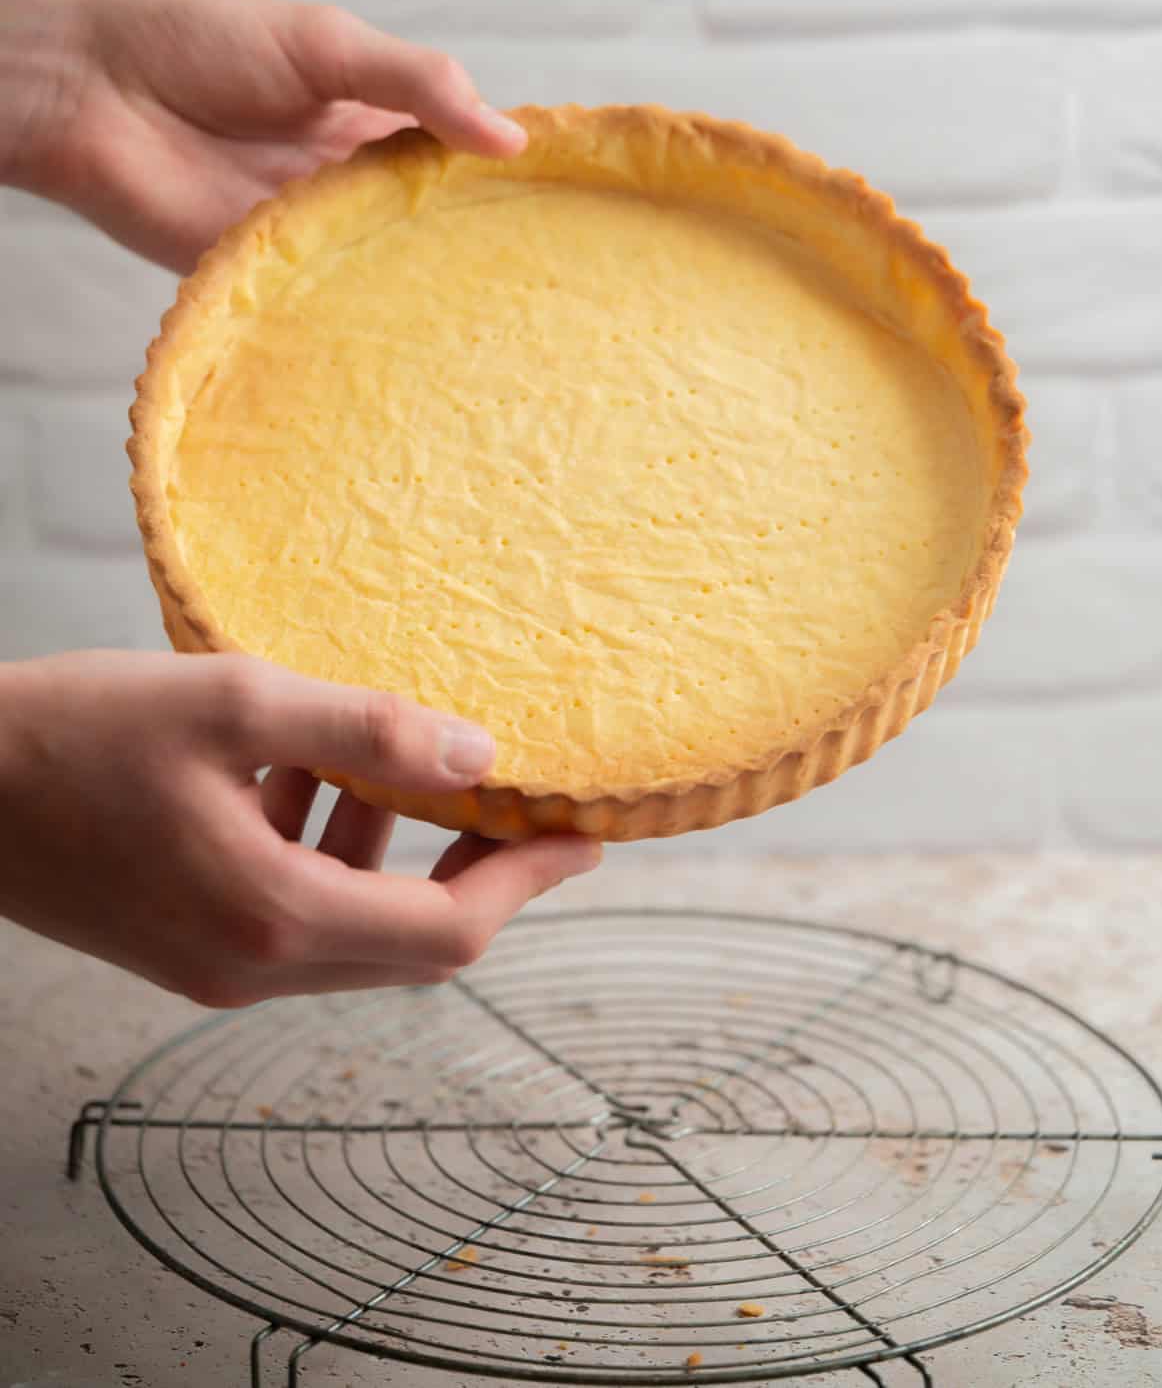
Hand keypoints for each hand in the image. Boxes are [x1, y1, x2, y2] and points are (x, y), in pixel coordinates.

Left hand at [0, 0, 525, 272]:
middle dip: (477, 250)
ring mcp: (306, 237)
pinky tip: (419, 342)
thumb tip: (509, 138)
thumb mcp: (327, 45)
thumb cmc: (198, 44)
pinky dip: (363, 320)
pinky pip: (325, 307)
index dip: (502, 179)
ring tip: (507, 324)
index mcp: (367, 122)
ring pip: (383, 273)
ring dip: (428, 292)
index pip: (453, 157)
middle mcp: (343, 186)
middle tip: (554, 285)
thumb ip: (418, 84)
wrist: (90, 89)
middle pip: (426, 226)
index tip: (568, 209)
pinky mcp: (264, 280)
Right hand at [0, 650, 599, 1005]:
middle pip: (412, 944)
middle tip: (516, 799)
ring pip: (353, 925)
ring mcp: (214, 965)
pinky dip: (324, 847)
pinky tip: (304, 767)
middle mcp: (252, 964)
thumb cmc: (72, 736)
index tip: (582, 835)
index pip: (449, 931)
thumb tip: (479, 754)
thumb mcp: (235, 704)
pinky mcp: (185, 945)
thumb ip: (366, 730)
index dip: (528, 882)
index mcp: (273, 916)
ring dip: (392, 847)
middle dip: (475, 869)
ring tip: (394, 756)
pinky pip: (293, 910)